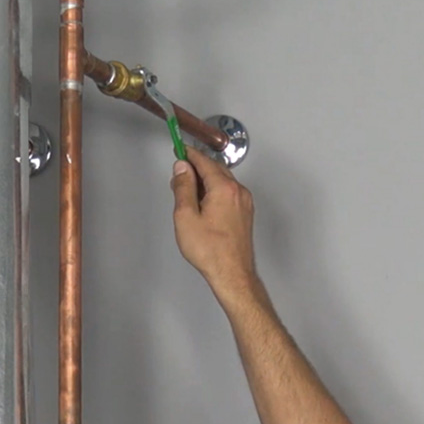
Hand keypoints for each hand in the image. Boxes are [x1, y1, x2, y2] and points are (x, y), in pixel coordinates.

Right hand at [170, 147, 257, 299]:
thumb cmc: (211, 251)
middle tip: (178, 178)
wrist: (232, 273)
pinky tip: (202, 206)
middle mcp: (238, 192)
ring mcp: (244, 202)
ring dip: (205, 182)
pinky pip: (228, 193)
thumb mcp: (185, 216)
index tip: (178, 150)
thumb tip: (182, 168)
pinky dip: (214, 192)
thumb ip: (183, 187)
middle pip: (214, 169)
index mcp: (224, 189)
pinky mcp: (245, 213)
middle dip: (195, 169)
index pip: (204, 161)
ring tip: (187, 197)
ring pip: (222, 181)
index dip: (188, 155)